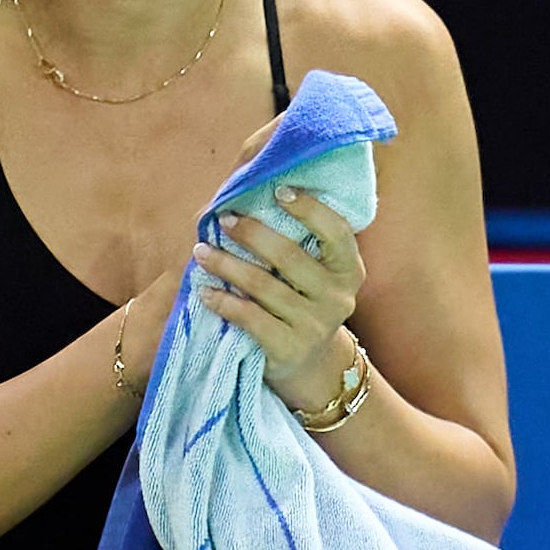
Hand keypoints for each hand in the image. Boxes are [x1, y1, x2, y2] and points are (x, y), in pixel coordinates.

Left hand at [191, 181, 369, 417]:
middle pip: (289, 256)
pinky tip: (204, 289)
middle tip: (223, 219)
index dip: (308, 208)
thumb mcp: (315, 270)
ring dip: (226, 264)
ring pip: (263, 286)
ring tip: (201, 250)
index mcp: (349, 269)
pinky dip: (222, 301)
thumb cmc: (303, 300)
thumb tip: (254, 186)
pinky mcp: (288, 348)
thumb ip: (300, 236)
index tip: (278, 189)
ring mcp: (314, 325)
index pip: (336, 231)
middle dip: (251, 233)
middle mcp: (337, 297)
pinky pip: (249, 318)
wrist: (310, 363)